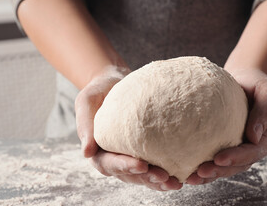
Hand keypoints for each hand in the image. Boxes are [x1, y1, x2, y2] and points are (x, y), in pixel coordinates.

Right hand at [75, 66, 182, 190]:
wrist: (114, 83)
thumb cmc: (99, 92)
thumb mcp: (87, 102)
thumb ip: (85, 125)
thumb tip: (87, 153)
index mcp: (98, 150)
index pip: (109, 164)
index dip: (125, 166)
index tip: (142, 165)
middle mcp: (114, 158)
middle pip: (129, 175)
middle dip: (147, 178)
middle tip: (164, 177)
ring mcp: (130, 156)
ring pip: (143, 176)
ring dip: (158, 181)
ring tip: (175, 182)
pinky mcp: (144, 152)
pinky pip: (154, 166)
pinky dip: (166, 173)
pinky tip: (180, 175)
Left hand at [187, 68, 266, 184]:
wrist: (245, 78)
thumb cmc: (257, 83)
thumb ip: (265, 111)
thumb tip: (254, 137)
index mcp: (264, 140)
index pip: (252, 153)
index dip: (236, 158)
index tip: (219, 159)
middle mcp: (250, 148)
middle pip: (236, 166)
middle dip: (218, 171)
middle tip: (200, 172)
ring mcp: (236, 148)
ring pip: (223, 167)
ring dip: (208, 174)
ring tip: (190, 178)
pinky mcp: (222, 144)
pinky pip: (212, 157)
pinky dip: (200, 163)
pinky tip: (185, 168)